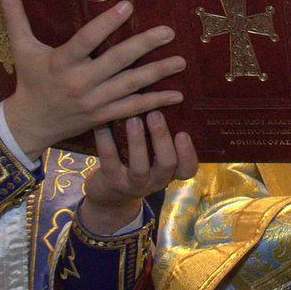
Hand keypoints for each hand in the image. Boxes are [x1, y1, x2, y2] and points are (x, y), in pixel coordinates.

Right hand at [0, 0, 185, 159]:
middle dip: (144, 46)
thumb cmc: (29, 81)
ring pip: (130, 86)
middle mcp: (79, 82)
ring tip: (180, 60)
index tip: (128, 6)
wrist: (30, 124)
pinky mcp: (104, 117)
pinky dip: (155, 102)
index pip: (86, 39)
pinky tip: (177, 94)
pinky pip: (133, 108)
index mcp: (60, 62)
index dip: (106, 23)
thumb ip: (15, 16)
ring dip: (157, 74)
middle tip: (168, 31)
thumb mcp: (21, 48)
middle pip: (116, 62)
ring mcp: (94, 102)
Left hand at [80, 112, 198, 235]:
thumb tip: (168, 95)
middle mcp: (156, 181)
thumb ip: (162, 136)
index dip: (188, 153)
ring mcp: (134, 184)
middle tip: (155, 114)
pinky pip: (110, 162)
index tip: (183, 132)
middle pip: (167, 164)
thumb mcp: (155, 156)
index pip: (188, 168)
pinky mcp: (112, 181)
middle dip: (162, 138)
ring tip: (133, 119)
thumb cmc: (137, 163)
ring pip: (139, 166)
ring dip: (137, 141)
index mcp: (171, 172)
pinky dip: (106, 142)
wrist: (109, 194)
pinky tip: (102, 125)